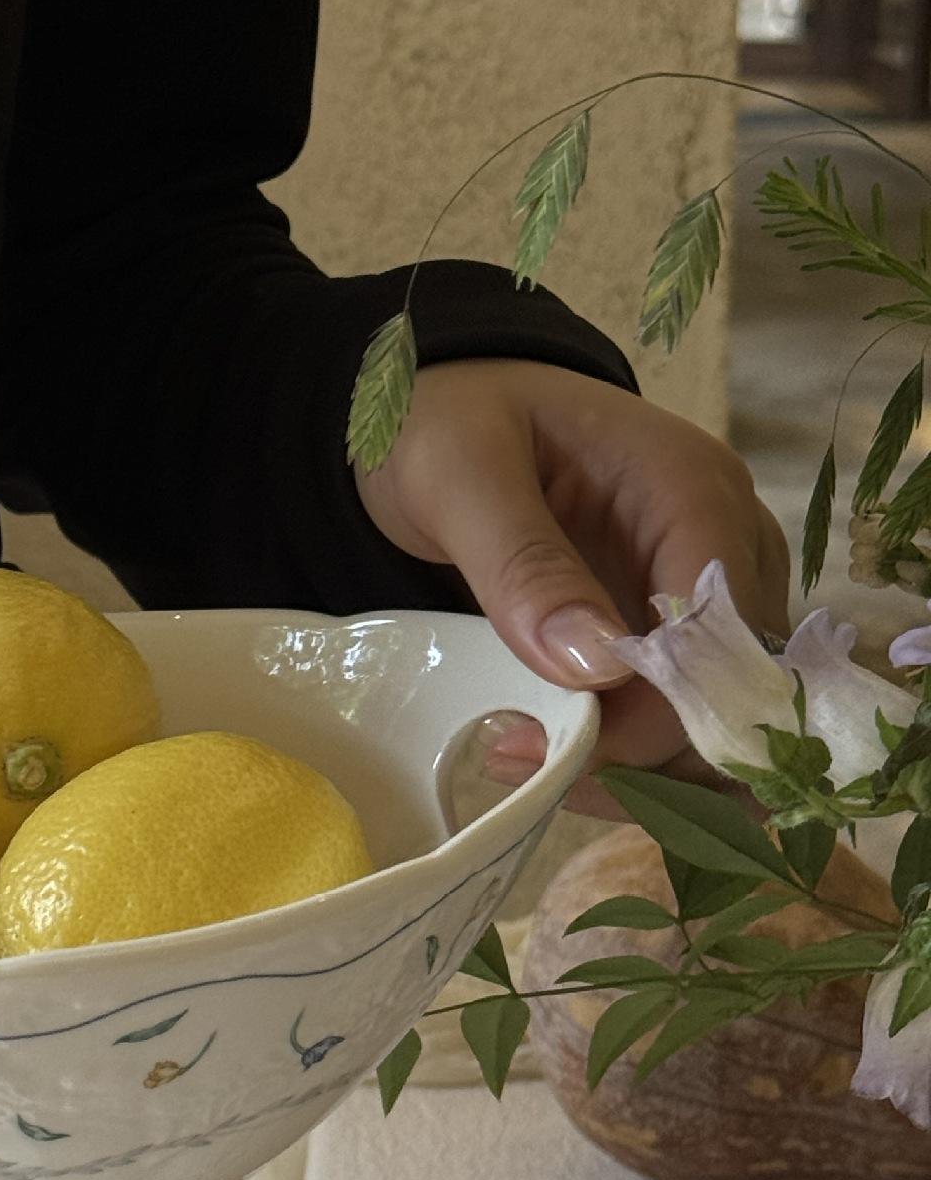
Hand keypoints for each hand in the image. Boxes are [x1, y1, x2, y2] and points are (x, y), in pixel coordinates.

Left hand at [353, 359, 789, 809]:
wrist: (440, 410)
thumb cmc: (451, 422)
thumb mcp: (463, 478)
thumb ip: (525, 566)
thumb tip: (597, 668)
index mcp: (692, 490)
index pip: (722, 630)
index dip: (659, 711)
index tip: (563, 752)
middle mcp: (728, 544)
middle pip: (740, 688)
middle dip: (649, 752)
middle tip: (532, 768)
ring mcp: (709, 590)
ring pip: (721, 715)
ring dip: (641, 766)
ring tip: (527, 760)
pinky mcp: (673, 629)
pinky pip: (683, 713)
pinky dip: (631, 753)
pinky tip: (548, 750)